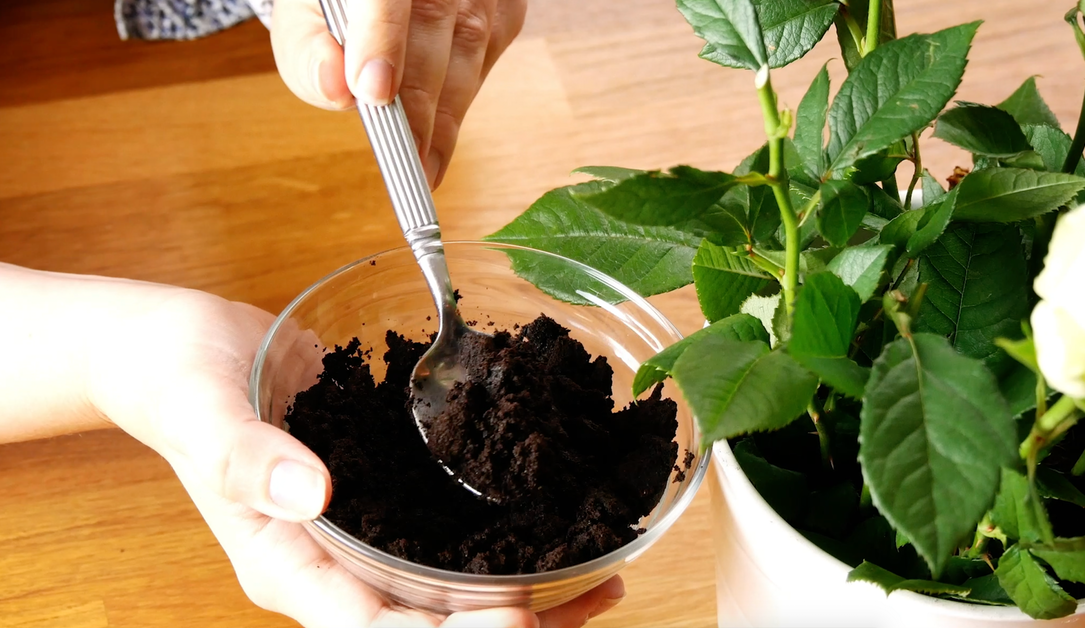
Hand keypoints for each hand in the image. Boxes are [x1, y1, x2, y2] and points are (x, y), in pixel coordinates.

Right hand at [85, 287, 623, 627]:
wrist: (191, 355)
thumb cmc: (187, 385)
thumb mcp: (204, 412)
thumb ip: (246, 456)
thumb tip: (310, 494)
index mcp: (288, 565)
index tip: (516, 619)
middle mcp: (335, 567)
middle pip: (426, 625)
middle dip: (502, 624)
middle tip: (582, 599)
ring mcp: (365, 541)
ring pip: (449, 594)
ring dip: (523, 597)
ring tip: (600, 585)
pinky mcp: (390, 506)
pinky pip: (452, 542)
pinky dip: (508, 546)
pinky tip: (562, 534)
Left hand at [270, 0, 527, 187]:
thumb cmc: (338, 6)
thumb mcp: (303, 21)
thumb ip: (307, 53)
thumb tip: (337, 90)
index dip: (384, 41)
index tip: (377, 96)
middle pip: (435, 23)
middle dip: (421, 101)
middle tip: (408, 161)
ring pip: (472, 42)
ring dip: (449, 112)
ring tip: (426, 166)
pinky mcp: (503, 2)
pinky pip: (492, 48)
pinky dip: (466, 93)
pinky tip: (443, 128)